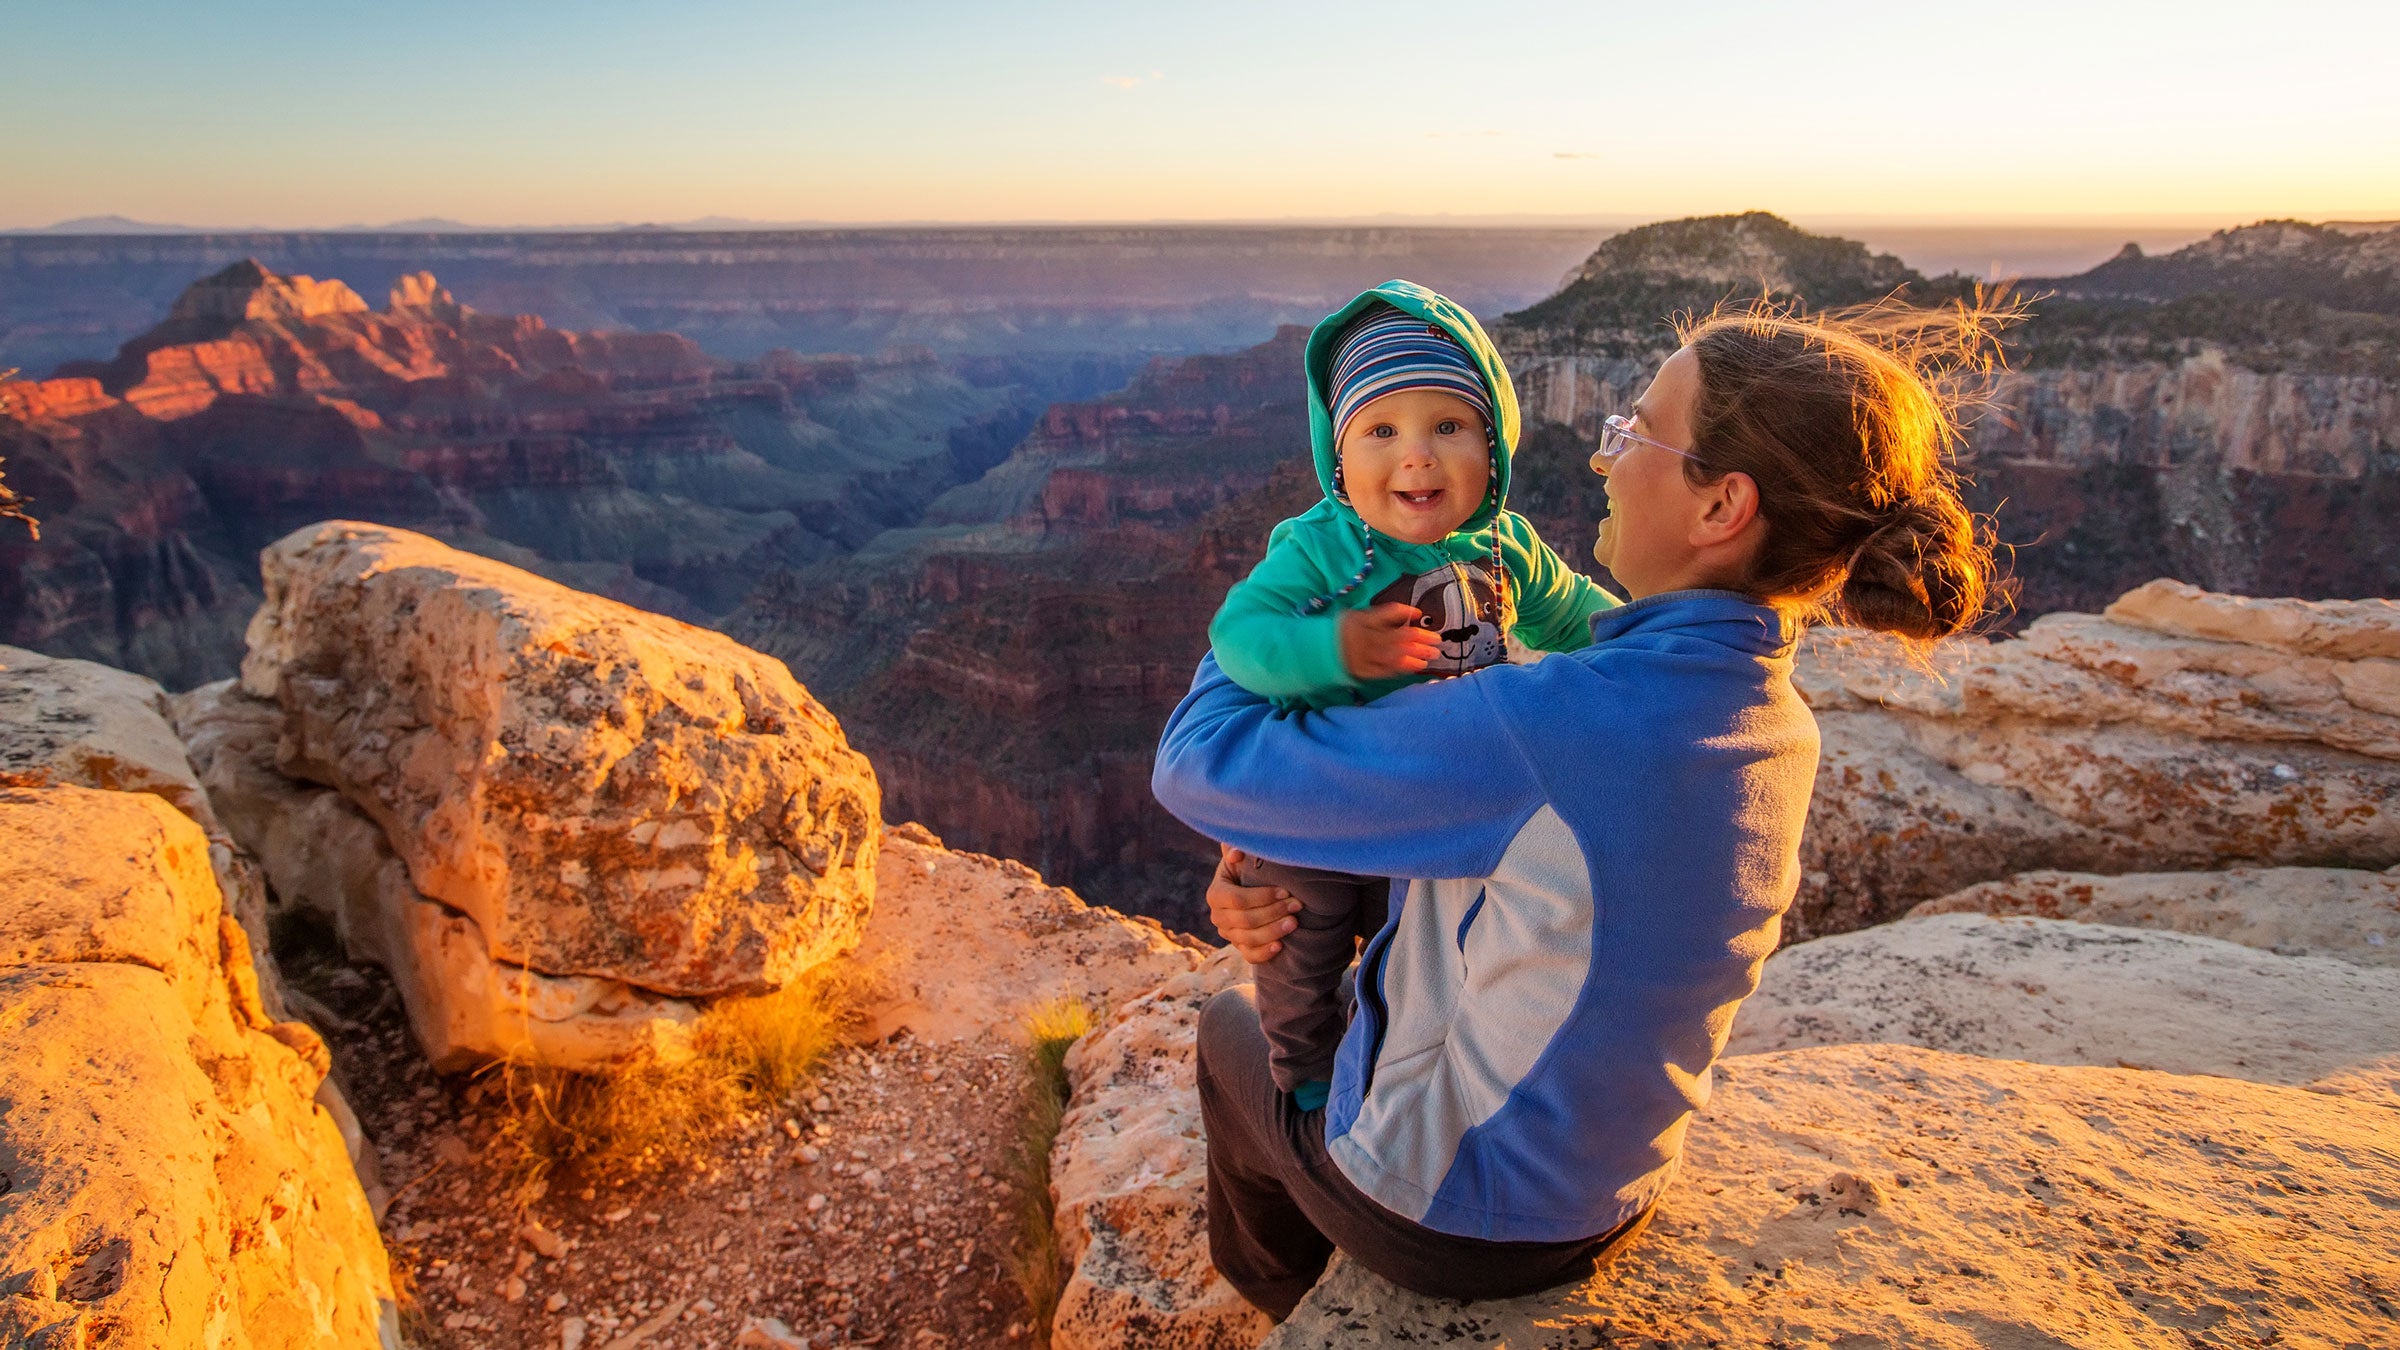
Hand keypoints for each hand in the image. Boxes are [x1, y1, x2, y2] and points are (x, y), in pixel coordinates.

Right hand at [1209, 844, 1299, 961]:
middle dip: (1273, 913)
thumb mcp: (1243, 856)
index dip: (1262, 897)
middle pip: (1244, 921)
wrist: (1253, 887)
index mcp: (1216, 894)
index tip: (1286, 891)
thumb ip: (1236, 849)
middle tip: (1297, 905)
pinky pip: (1249, 955)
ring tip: (1294, 922)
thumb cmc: (1249, 868)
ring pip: (1248, 939)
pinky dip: (1264, 953)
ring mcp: (1228, 934)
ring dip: (1273, 932)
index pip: (1237, 900)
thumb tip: (1236, 854)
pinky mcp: (1240, 947)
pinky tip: (1281, 946)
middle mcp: (1218, 916)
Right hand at [1339, 603, 1438, 680]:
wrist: (1321, 653)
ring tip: (1431, 656)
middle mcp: (1365, 638)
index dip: (1405, 612)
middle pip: (1397, 637)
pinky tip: (1416, 667)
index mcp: (1362, 620)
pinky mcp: (1364, 672)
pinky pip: (1386, 671)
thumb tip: (1414, 614)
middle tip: (1437, 641)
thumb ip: (1383, 615)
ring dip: (1415, 656)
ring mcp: (1364, 657)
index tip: (1419, 614)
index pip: (1388, 613)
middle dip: (1420, 639)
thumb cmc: (1344, 631)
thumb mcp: (1358, 616)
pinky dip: (1402, 668)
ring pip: (1394, 656)